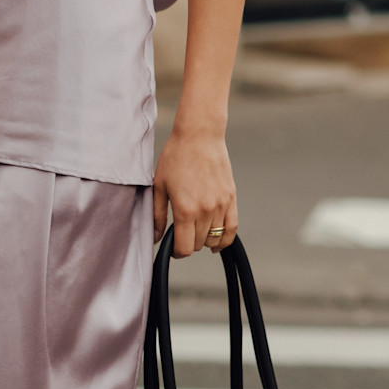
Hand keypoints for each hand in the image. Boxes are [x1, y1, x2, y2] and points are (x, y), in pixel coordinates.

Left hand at [152, 124, 237, 257]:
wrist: (200, 136)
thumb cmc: (176, 157)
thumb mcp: (159, 186)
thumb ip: (157, 215)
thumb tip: (156, 238)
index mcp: (185, 210)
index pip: (185, 248)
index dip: (177, 252)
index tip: (173, 247)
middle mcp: (205, 211)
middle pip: (198, 244)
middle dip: (188, 243)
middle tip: (180, 233)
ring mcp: (220, 205)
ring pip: (214, 238)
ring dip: (203, 240)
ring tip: (195, 232)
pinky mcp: (231, 199)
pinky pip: (232, 228)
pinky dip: (225, 240)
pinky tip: (216, 244)